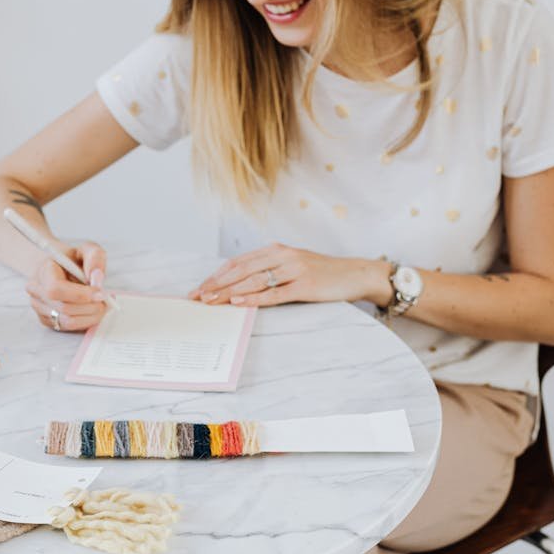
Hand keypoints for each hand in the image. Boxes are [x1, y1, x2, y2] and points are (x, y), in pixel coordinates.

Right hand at [26, 241, 109, 331]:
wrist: (59, 269)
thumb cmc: (73, 260)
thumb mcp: (87, 250)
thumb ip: (95, 257)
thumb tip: (97, 276)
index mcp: (43, 271)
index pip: (56, 289)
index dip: (80, 294)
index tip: (100, 293)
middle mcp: (36, 290)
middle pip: (64, 308)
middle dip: (90, 307)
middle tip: (106, 301)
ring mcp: (38, 307)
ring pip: (67, 321)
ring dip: (90, 316)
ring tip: (100, 306)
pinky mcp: (46, 320)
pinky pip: (68, 327)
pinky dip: (84, 321)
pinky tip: (90, 310)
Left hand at [187, 243, 389, 307]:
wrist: (356, 274)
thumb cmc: (322, 273)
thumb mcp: (293, 265)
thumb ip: (270, 270)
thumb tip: (239, 286)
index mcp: (276, 250)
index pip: (239, 262)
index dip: (217, 275)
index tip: (200, 288)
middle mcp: (283, 255)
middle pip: (241, 270)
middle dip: (217, 284)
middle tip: (197, 296)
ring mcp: (294, 269)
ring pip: (254, 280)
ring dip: (230, 292)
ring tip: (211, 300)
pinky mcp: (305, 285)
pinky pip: (275, 293)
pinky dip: (255, 298)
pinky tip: (239, 303)